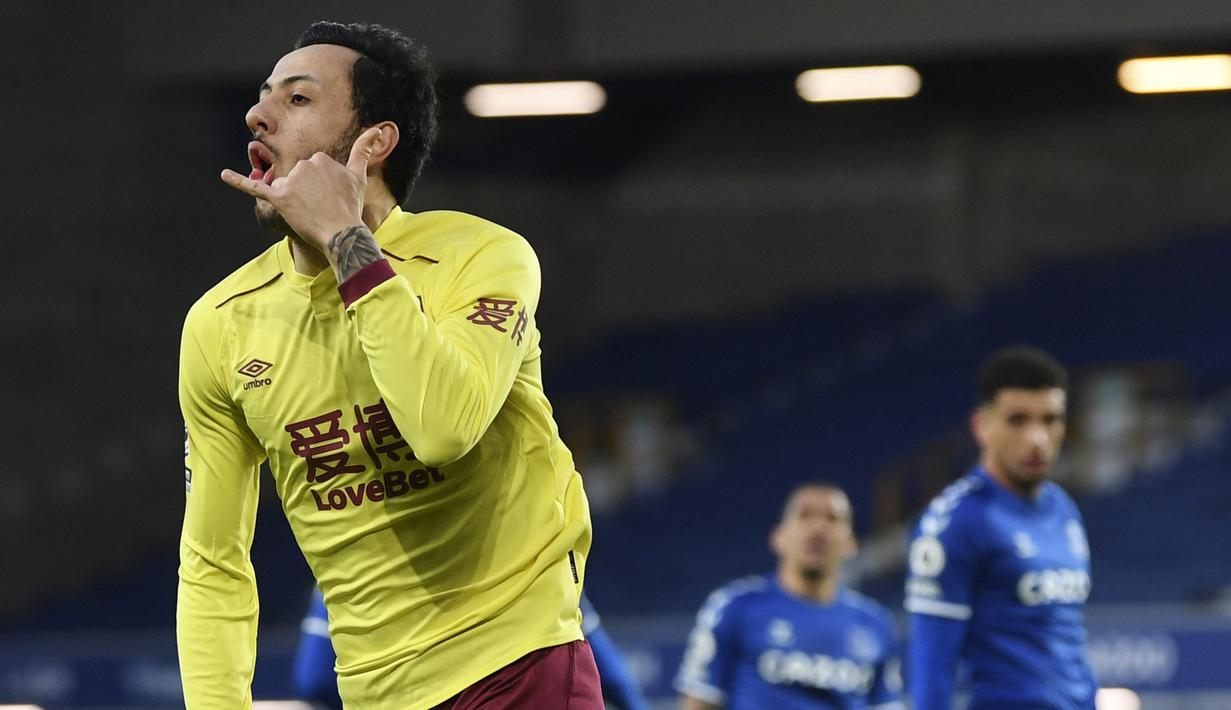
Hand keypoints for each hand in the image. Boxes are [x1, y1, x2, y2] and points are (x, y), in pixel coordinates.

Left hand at [220, 127, 382, 251]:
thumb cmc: (351, 207)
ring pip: (283, 188)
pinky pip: (254, 187)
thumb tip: (378, 129)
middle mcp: (304, 165)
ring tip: (308, 213)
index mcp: (319, 158)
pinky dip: (237, 181)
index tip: (329, 199)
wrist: (343, 233)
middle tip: (319, 208)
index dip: (318, 188)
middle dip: (304, 194)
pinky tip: (223, 174)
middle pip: (295, 179)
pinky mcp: (279, 198)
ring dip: (292, 201)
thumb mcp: (359, 176)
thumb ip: (364, 150)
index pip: (310, 171)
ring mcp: (291, 181)